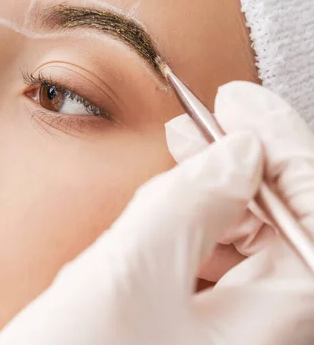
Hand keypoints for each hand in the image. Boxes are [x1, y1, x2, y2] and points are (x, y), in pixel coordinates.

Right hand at [0, 82, 313, 344]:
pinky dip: (198, 225)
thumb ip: (191, 203)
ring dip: (220, 191)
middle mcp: (270, 337)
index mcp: (281, 327)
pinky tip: (171, 202)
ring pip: (253, 245)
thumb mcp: (133, 273)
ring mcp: (238, 339)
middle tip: (212, 117)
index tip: (239, 102)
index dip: (283, 143)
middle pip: (289, 227)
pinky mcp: (201, 337)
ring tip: (184, 151)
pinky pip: (220, 268)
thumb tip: (239, 153)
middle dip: (250, 163)